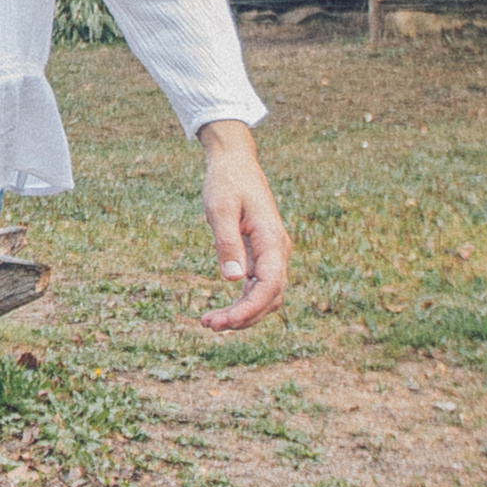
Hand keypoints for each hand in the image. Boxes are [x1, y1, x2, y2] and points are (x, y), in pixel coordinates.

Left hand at [197, 122, 287, 331]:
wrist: (234, 162)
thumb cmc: (226, 181)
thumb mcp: (220, 208)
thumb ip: (227, 242)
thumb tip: (234, 280)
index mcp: (272, 239)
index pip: (270, 286)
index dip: (250, 309)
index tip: (224, 321)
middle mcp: (278, 250)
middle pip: (270, 298)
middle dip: (243, 317)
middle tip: (209, 325)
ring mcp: (271, 254)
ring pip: (265, 297)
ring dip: (242, 314)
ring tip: (210, 323)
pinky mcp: (261, 255)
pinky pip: (257, 287)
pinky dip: (242, 303)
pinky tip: (221, 311)